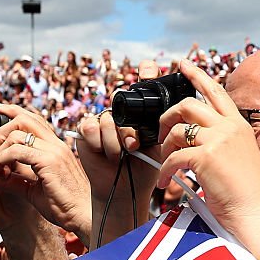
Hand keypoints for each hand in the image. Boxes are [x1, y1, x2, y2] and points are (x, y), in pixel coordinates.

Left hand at [0, 103, 91, 238]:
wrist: (83, 217)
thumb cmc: (64, 206)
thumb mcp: (33, 191)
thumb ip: (14, 181)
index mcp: (56, 148)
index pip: (33, 119)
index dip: (12, 111)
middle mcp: (56, 145)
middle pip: (23, 119)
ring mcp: (54, 151)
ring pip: (16, 134)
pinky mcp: (49, 161)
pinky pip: (16, 152)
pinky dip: (1, 160)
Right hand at [77, 59, 162, 199]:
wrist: (127, 189)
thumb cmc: (145, 168)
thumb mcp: (160, 144)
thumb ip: (164, 125)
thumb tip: (173, 107)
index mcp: (142, 111)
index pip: (143, 82)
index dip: (146, 73)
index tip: (149, 70)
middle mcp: (121, 111)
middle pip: (121, 100)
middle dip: (128, 128)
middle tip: (133, 146)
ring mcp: (103, 119)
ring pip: (107, 118)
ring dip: (115, 142)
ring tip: (121, 156)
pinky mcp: (86, 130)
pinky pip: (90, 126)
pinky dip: (100, 143)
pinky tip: (106, 155)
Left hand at [156, 60, 259, 253]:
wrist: (257, 215)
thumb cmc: (248, 195)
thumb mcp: (239, 159)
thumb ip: (221, 144)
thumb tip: (194, 141)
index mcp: (239, 126)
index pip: (216, 91)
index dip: (196, 75)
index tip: (182, 63)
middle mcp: (229, 128)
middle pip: (188, 104)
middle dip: (167, 117)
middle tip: (162, 136)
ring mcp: (218, 140)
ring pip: (177, 129)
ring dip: (164, 147)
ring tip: (165, 165)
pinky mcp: (206, 157)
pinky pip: (172, 158)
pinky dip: (164, 171)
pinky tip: (164, 183)